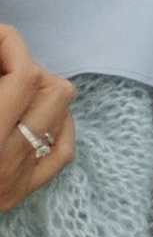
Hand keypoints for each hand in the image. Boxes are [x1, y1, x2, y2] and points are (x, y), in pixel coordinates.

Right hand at [0, 25, 74, 212]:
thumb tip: (0, 44)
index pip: (22, 74)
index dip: (10, 44)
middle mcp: (4, 155)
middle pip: (49, 87)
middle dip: (25, 64)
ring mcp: (17, 175)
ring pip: (61, 112)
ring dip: (41, 90)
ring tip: (11, 87)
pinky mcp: (21, 192)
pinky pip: (63, 150)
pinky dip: (57, 125)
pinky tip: (35, 115)